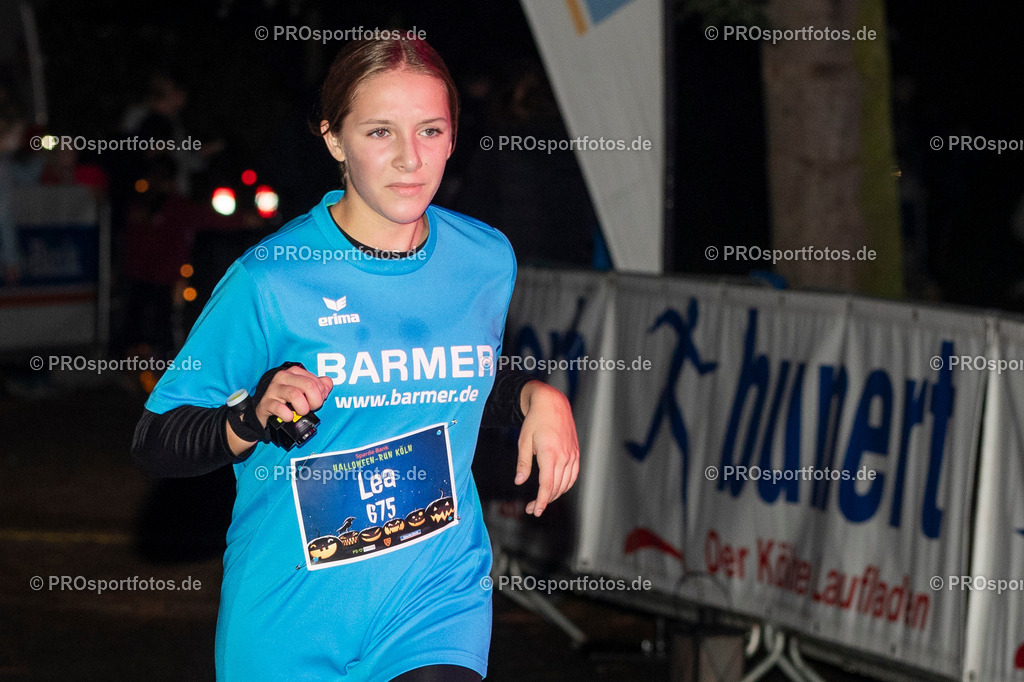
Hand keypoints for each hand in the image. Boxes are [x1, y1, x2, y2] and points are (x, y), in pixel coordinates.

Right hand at [254, 365, 333, 426]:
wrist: (266, 410)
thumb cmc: (288, 399)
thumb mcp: (304, 390)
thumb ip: (320, 385)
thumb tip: (327, 384)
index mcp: (295, 372)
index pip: (316, 381)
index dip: (321, 395)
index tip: (316, 402)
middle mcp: (283, 377)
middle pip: (308, 386)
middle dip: (314, 401)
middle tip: (311, 408)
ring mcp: (273, 389)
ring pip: (295, 395)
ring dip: (303, 408)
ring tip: (301, 412)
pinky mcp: (266, 402)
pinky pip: (280, 408)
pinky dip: (288, 415)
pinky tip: (289, 416)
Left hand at [515, 381, 579, 516]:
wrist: (553, 403)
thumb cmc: (535, 420)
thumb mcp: (524, 441)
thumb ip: (523, 463)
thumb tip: (520, 482)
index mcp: (550, 453)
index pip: (547, 484)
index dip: (541, 501)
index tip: (535, 511)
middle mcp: (564, 456)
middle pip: (556, 487)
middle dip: (544, 501)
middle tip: (530, 508)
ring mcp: (572, 455)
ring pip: (566, 483)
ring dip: (554, 495)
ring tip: (541, 500)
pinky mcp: (575, 453)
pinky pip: (573, 475)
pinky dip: (565, 485)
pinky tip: (555, 489)